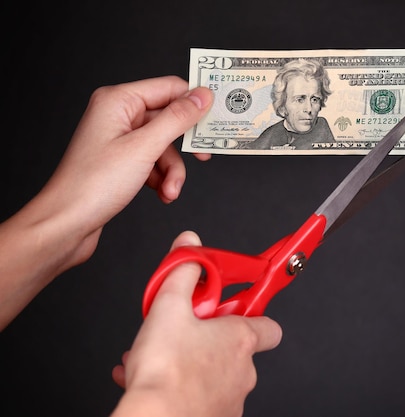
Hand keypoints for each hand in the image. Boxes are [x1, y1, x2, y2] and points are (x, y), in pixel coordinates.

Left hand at [0, 76, 212, 328]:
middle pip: (169, 120)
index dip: (194, 102)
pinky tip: (161, 193)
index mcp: (118, 101)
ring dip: (173, 170)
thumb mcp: (144, 148)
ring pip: (164, 146)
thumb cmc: (92, 185)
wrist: (67, 224)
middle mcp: (117, 116)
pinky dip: (162, 178)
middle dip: (183, 147)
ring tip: (170, 190)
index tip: (217, 118)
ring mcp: (118, 139)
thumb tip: (202, 96)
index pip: (169, 88)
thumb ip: (177, 119)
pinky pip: (154, 162)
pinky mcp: (121, 161)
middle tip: (204, 158)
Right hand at [110, 231, 281, 416]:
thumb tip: (190, 249)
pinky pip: (201, 396)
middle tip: (185, 331)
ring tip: (162, 357)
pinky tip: (154, 378)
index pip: (269, 325)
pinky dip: (182, 386)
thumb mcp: (168, 307)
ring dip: (193, 363)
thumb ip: (183, 272)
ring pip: (215, 374)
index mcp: (240, 340)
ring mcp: (231, 399)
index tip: (238, 305)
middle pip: (235, 348)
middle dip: (210, 338)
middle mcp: (243, 371)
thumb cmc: (166, 372)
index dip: (254, 313)